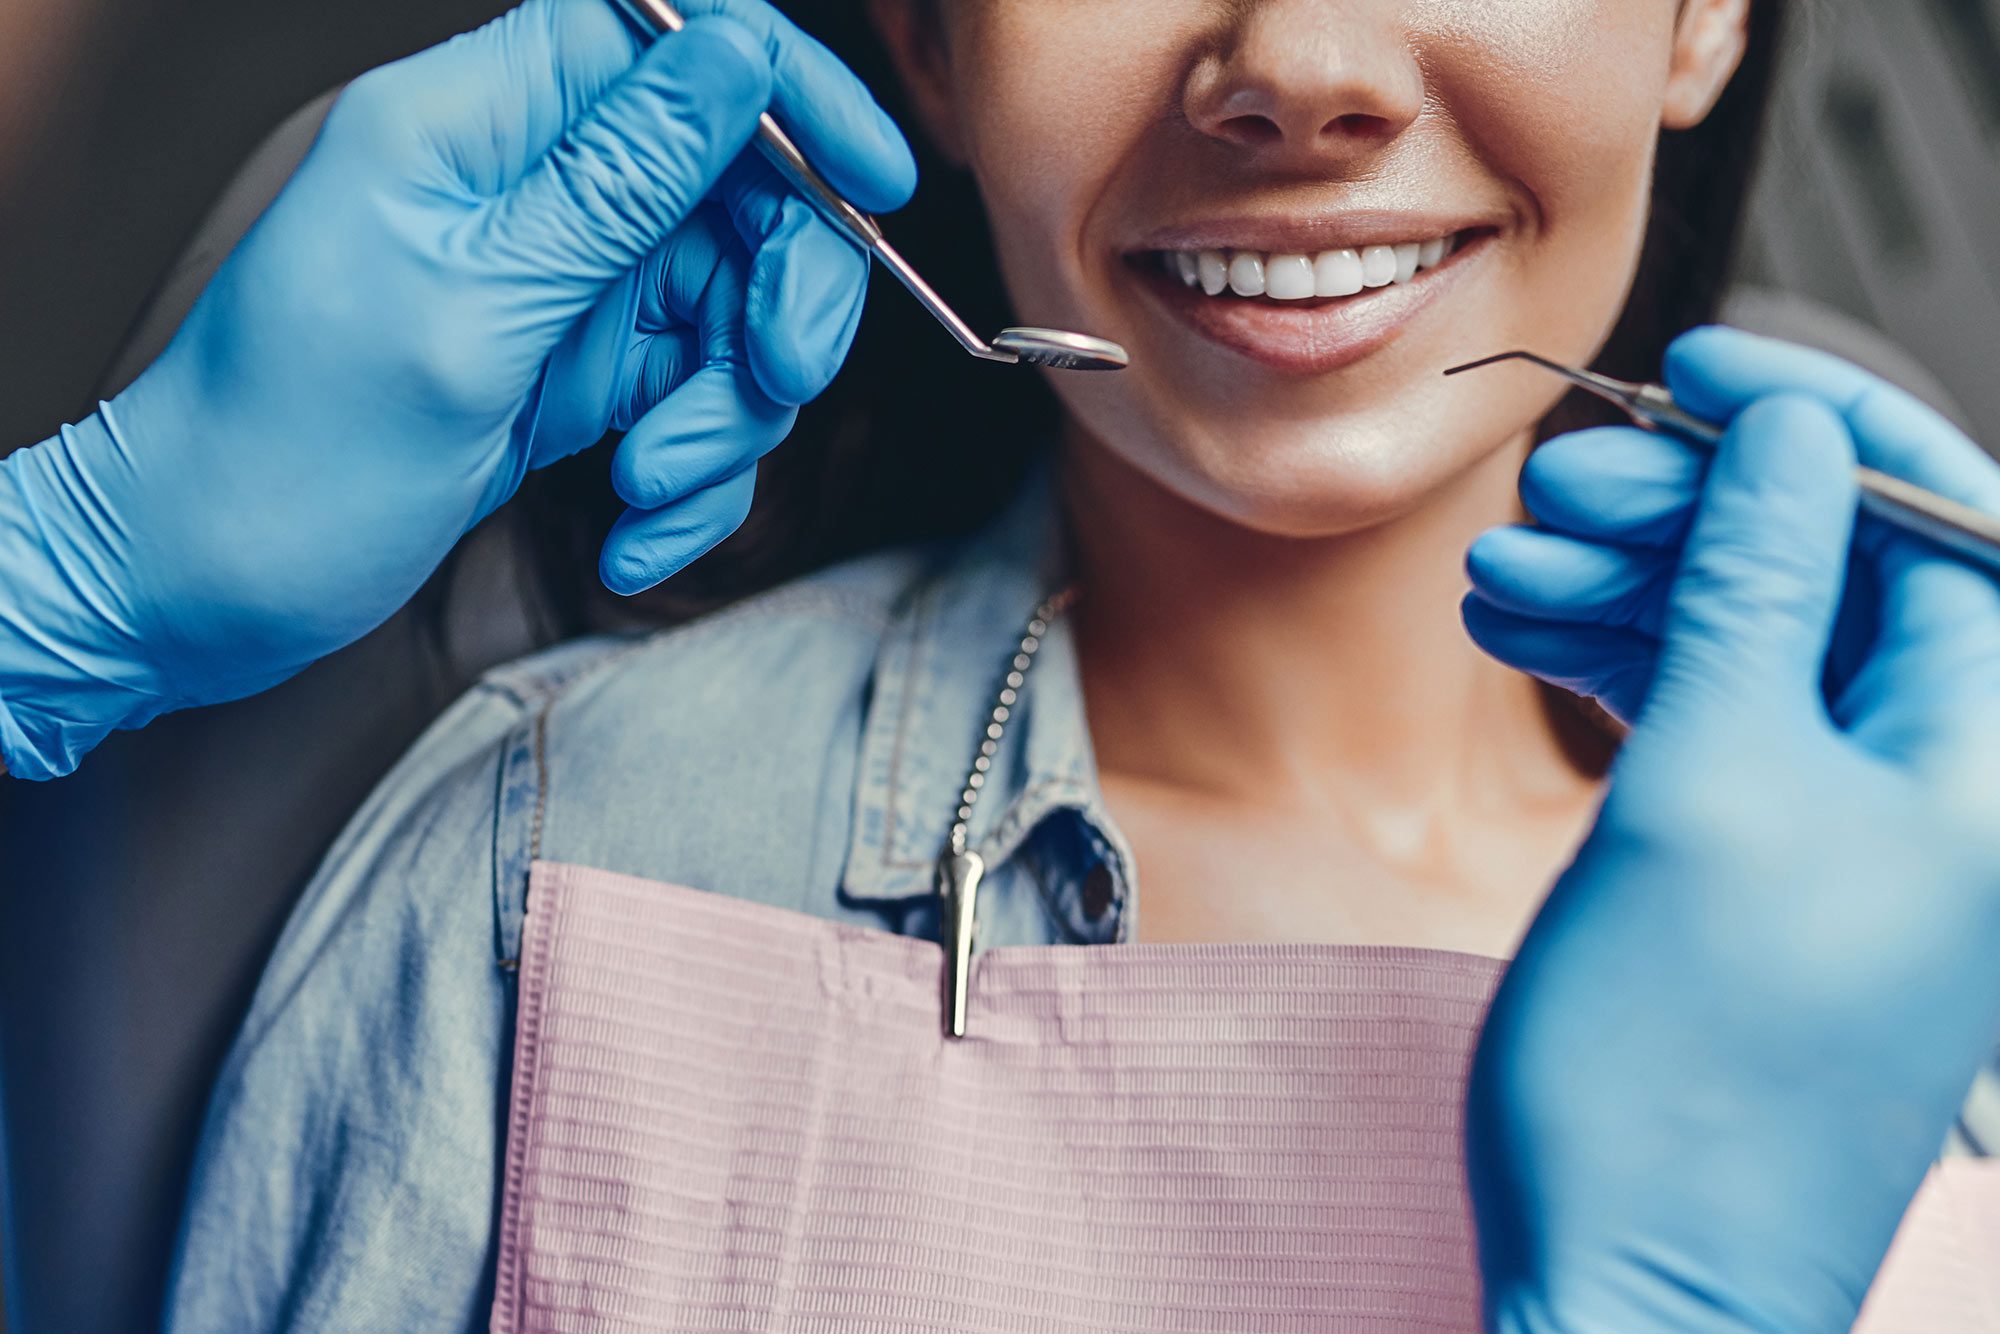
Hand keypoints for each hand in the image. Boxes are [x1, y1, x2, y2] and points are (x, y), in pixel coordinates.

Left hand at [0, 0, 914, 779]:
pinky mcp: (579, 375)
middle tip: (772, 382)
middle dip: (779, 297)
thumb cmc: (288, 447)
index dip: (789, 93)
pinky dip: (689, 481)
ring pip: (731, 315)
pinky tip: (630, 536)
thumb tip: (738, 57)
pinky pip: (694, 404)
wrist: (207, 585)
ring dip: (725, 419)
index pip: (673, 39)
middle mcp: (535, 191)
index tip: (871, 184)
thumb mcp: (469, 308)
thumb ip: (616, 180)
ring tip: (649, 488)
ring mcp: (565, 286)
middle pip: (737, 191)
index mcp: (480, 123)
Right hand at [1463, 338, 1999, 1329]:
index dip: (1821, 422)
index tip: (1701, 369)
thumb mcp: (1712, 788)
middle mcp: (1950, 787)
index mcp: (1986, 759)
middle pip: (1832, 574)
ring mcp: (1862, 834)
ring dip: (1630, 590)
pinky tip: (1521, 642)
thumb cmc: (1681, 1073)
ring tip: (1497, 575)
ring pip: (1757, 644)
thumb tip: (1789, 443)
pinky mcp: (1778, 874)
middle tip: (1557, 486)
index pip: (1940, 520)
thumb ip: (1754, 594)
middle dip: (1692, 512)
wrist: (1634, 1279)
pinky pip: (1718, 724)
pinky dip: (1622, 671)